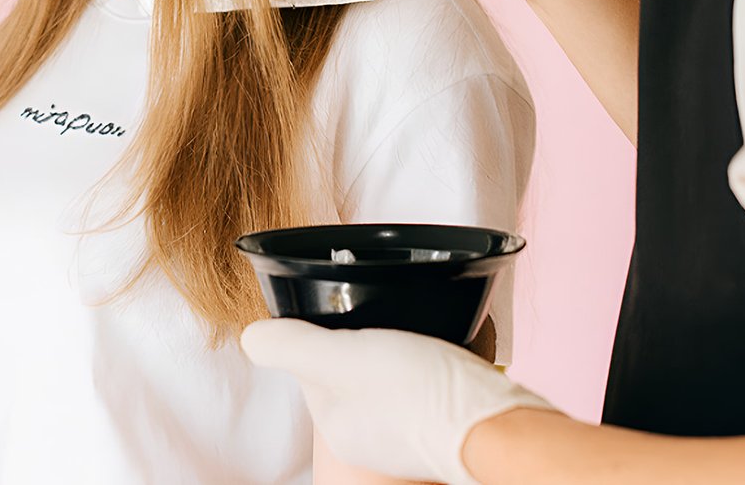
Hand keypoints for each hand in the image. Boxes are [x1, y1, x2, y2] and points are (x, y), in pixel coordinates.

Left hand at [241, 318, 559, 483]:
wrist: (494, 426)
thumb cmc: (417, 393)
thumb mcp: (342, 357)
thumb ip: (292, 346)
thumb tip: (249, 337)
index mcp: (335, 423)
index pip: (313, 364)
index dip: (325, 329)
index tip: (348, 309)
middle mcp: (366, 437)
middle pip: (351, 368)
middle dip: (365, 338)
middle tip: (387, 318)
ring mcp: (406, 436)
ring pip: (388, 375)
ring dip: (399, 347)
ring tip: (417, 333)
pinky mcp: (442, 425)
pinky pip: (423, 386)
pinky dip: (428, 364)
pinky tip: (442, 353)